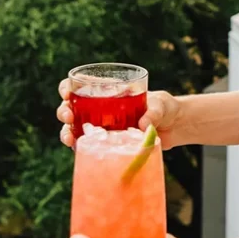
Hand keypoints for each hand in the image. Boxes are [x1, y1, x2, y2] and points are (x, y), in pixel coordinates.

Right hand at [57, 82, 183, 149]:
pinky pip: (89, 148)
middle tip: (68, 116)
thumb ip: (153, 112)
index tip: (67, 92)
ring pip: (75, 130)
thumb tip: (142, 125)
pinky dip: (80, 150)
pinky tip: (78, 152)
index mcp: (109, 92)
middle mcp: (101, 110)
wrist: (175, 127)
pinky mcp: (108, 145)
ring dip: (66, 133)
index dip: (67, 87)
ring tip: (69, 138)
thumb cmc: (165, 107)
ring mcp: (103, 128)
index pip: (81, 85)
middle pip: (72, 108)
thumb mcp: (160, 104)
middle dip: (64, 111)